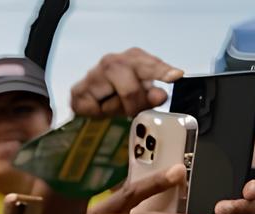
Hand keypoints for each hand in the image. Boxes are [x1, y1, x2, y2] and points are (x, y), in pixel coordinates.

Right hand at [69, 48, 183, 118]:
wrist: (90, 96)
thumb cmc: (119, 93)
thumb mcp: (141, 93)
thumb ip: (151, 95)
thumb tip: (160, 96)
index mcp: (133, 58)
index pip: (150, 65)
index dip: (162, 72)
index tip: (176, 76)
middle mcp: (112, 62)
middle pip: (130, 87)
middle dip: (136, 104)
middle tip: (135, 113)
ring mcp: (93, 75)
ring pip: (111, 101)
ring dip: (116, 109)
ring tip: (114, 105)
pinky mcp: (78, 92)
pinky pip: (94, 109)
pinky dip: (99, 113)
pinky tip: (99, 107)